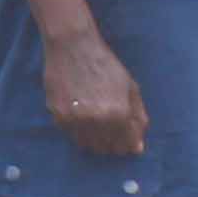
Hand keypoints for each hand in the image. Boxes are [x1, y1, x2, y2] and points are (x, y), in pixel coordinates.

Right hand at [41, 29, 148, 156]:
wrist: (72, 46)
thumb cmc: (105, 64)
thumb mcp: (130, 87)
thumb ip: (137, 118)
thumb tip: (138, 148)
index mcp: (120, 113)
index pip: (126, 146)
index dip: (127, 143)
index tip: (124, 136)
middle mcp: (98, 121)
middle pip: (107, 149)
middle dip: (112, 142)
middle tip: (110, 127)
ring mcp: (77, 121)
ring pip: (88, 146)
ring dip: (95, 139)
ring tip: (95, 120)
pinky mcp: (59, 117)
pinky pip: (72, 136)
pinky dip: (79, 131)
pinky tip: (81, 114)